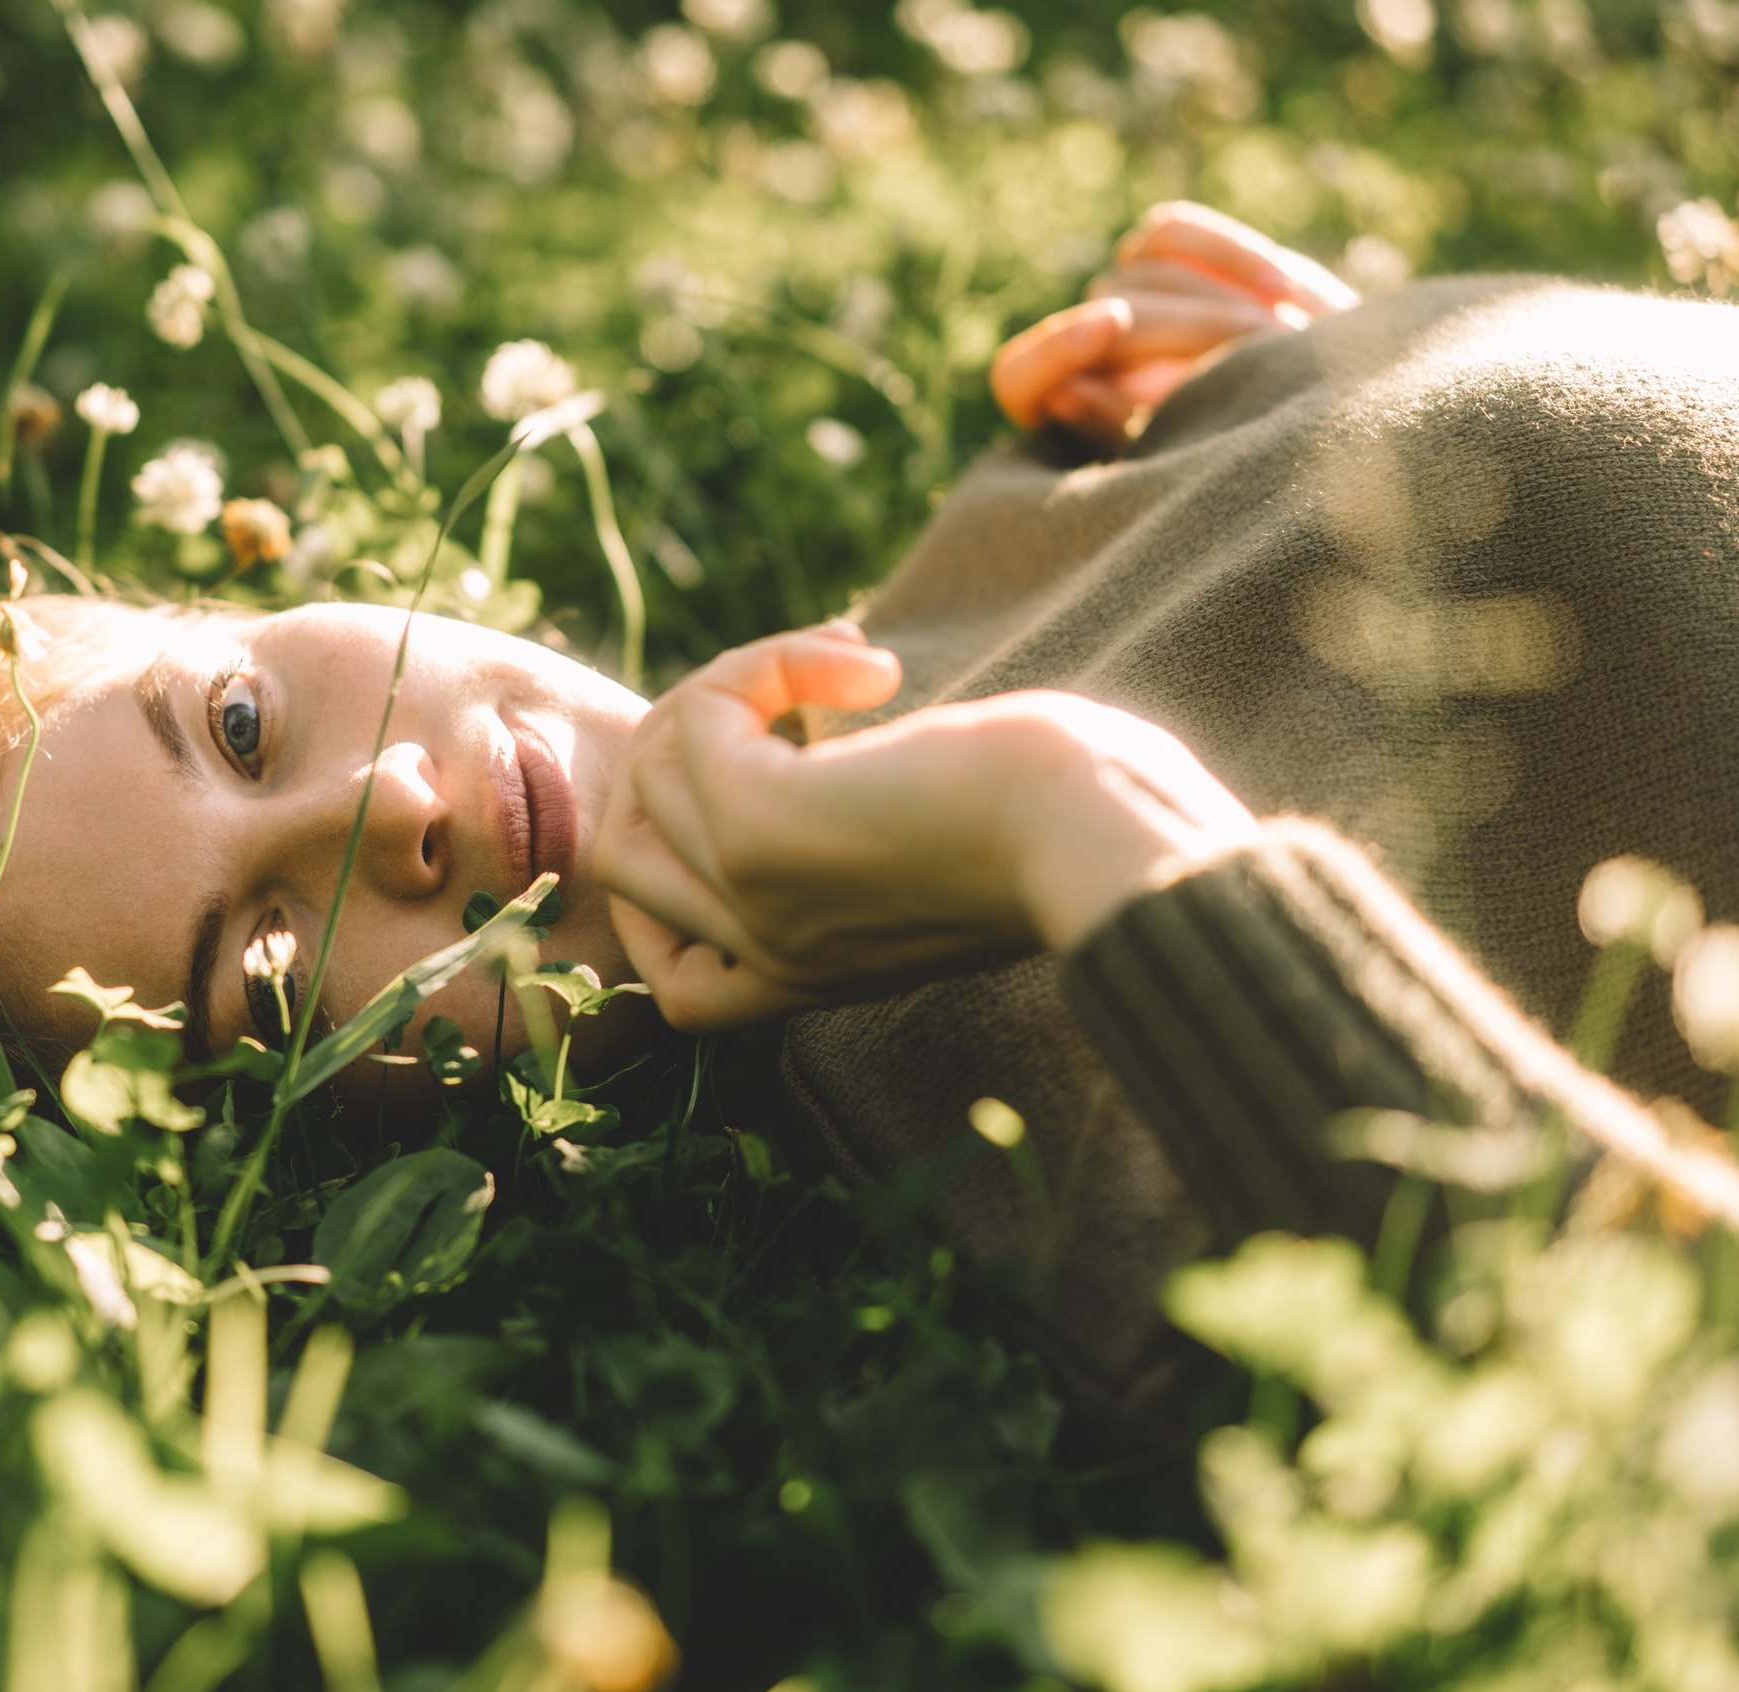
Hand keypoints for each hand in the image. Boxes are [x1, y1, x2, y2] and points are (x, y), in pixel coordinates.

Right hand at [593, 623, 1263, 1031]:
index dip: (675, 871)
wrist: (1114, 845)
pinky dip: (764, 663)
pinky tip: (866, 669)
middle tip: (782, 698)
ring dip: (729, 686)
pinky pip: (695, 717)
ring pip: (647, 772)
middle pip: (624, 855)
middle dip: (680, 754)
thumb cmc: (1072, 834)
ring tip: (839, 668)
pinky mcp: (760, 827)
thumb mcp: (936, 857)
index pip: (673, 976)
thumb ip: (857, 833)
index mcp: (809, 980)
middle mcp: (764, 954)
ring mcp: (750, 894)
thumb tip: (816, 729)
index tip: (753, 775)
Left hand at [990, 201, 1360, 452]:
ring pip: (1134, 271)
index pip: (1020, 375)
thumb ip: (1128, 436)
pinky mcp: (1167, 263)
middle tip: (1254, 344)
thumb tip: (1059, 395)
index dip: (1055, 349)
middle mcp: (1083, 361)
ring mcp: (1125, 307)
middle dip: (1177, 327)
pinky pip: (1169, 231)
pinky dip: (1224, 251)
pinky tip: (1285, 289)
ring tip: (1286, 332)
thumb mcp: (1199, 472)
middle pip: (1101, 313)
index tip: (1107, 327)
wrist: (1337, 443)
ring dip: (1215, 297)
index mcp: (1065, 424)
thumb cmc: (1260, 477)